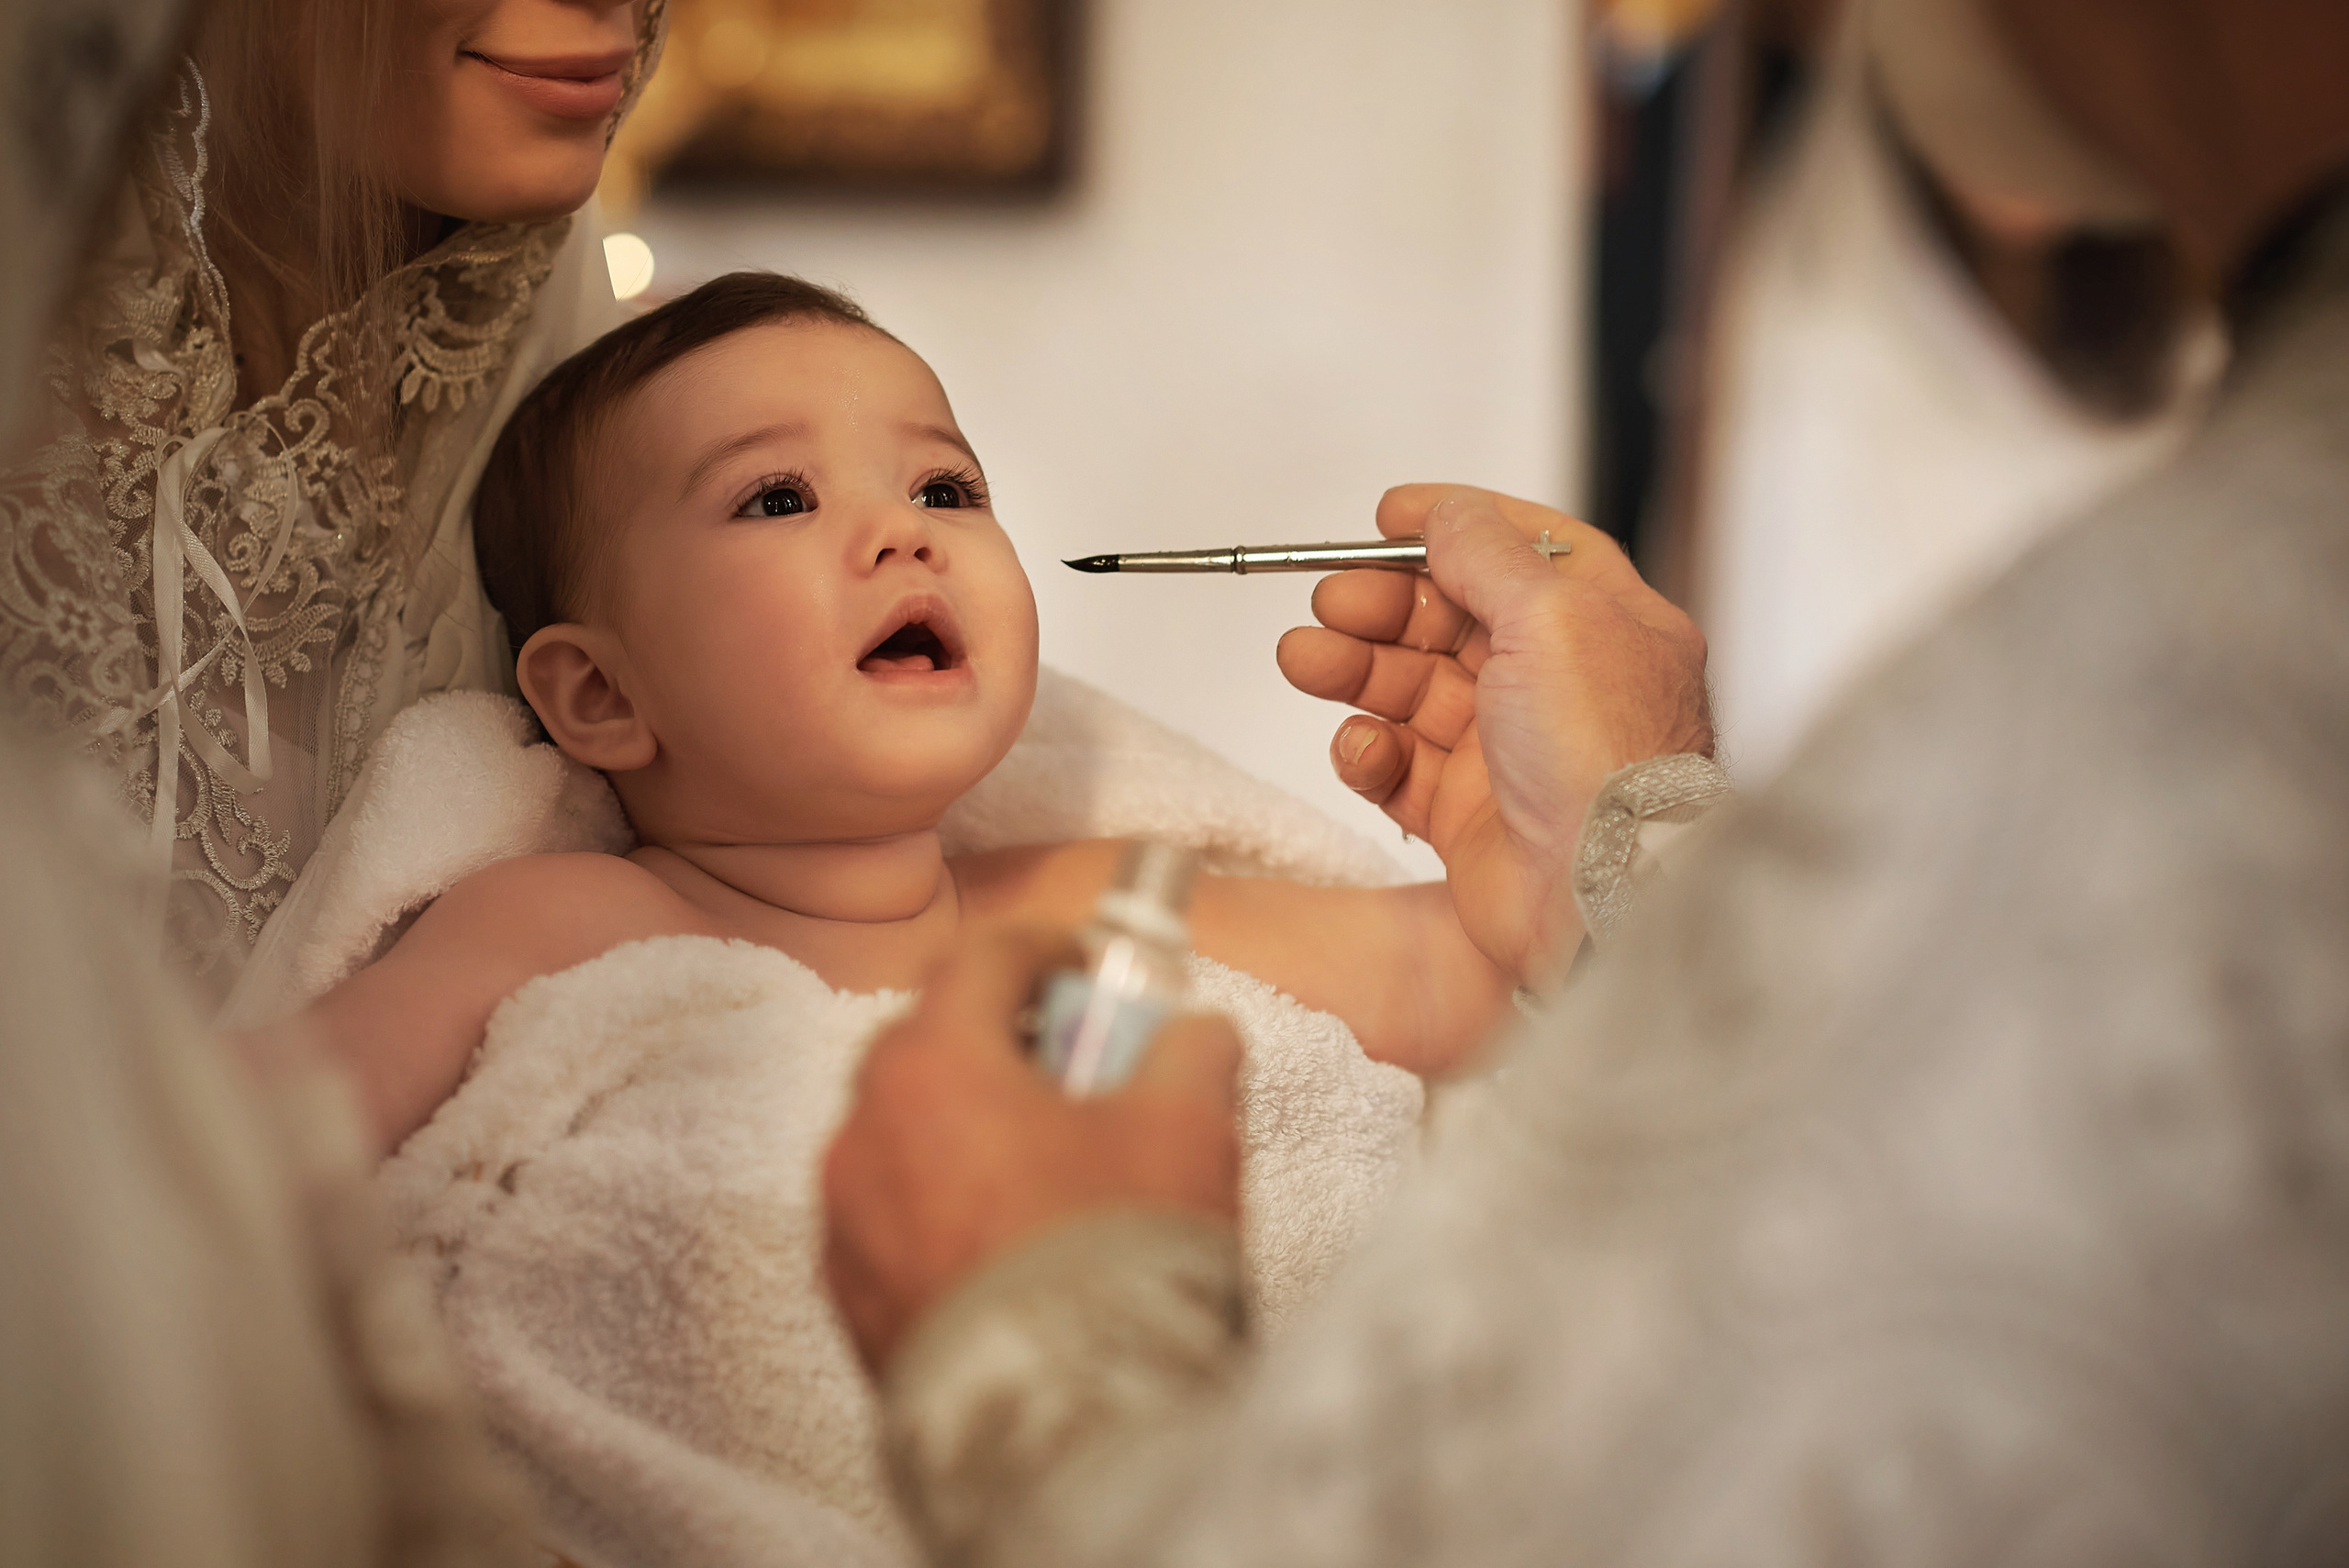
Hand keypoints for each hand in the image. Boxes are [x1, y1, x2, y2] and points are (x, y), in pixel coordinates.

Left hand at [822, 924, 1243, 1371]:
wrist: (1065, 1425)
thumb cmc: (1117, 1255)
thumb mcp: (1188, 1127)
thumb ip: (1191, 1053)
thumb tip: (1196, 1034)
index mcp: (931, 1066)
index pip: (979, 961)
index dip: (1047, 950)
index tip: (1089, 966)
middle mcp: (863, 1134)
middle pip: (930, 1049)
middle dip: (1002, 1045)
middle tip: (1076, 1070)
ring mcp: (846, 1226)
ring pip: (906, 1142)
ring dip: (969, 1134)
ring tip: (1050, 1171)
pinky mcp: (851, 1307)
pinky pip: (896, 1226)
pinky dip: (945, 1213)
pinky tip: (1015, 1247)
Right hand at [1277, 485, 1711, 983]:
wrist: (1601, 897)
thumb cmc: (1602, 756)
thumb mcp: (1553, 617)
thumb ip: (1487, 554)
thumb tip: (1444, 513)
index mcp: (1601, 625)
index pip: (1522, 553)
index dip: (1455, 527)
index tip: (1386, 517)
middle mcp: (1557, 683)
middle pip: (1450, 620)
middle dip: (1382, 604)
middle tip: (1330, 602)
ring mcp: (1509, 751)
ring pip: (1412, 691)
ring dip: (1353, 669)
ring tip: (1304, 660)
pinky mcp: (1467, 815)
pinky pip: (1399, 767)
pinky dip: (1369, 751)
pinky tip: (1362, 745)